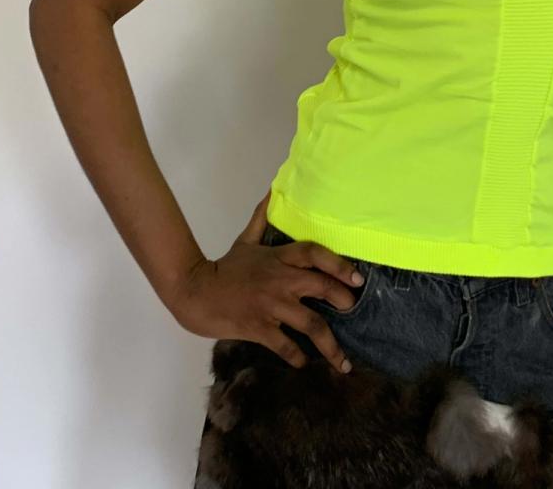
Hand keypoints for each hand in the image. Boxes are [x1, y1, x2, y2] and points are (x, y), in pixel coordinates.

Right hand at [170, 188, 364, 375]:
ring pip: (311, 324)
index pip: (315, 254)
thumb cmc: (225, 268)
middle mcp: (280, 280)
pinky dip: (297, 357)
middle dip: (343, 300)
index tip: (357, 278)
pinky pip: (286, 345)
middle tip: (353, 310)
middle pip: (321, 288)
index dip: (339, 264)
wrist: (195, 291)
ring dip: (330, 345)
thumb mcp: (245, 240)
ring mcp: (271, 306)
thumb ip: (262, 218)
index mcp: (278, 258)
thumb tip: (272, 189)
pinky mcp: (259, 328)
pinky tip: (304, 364)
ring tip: (343, 363)